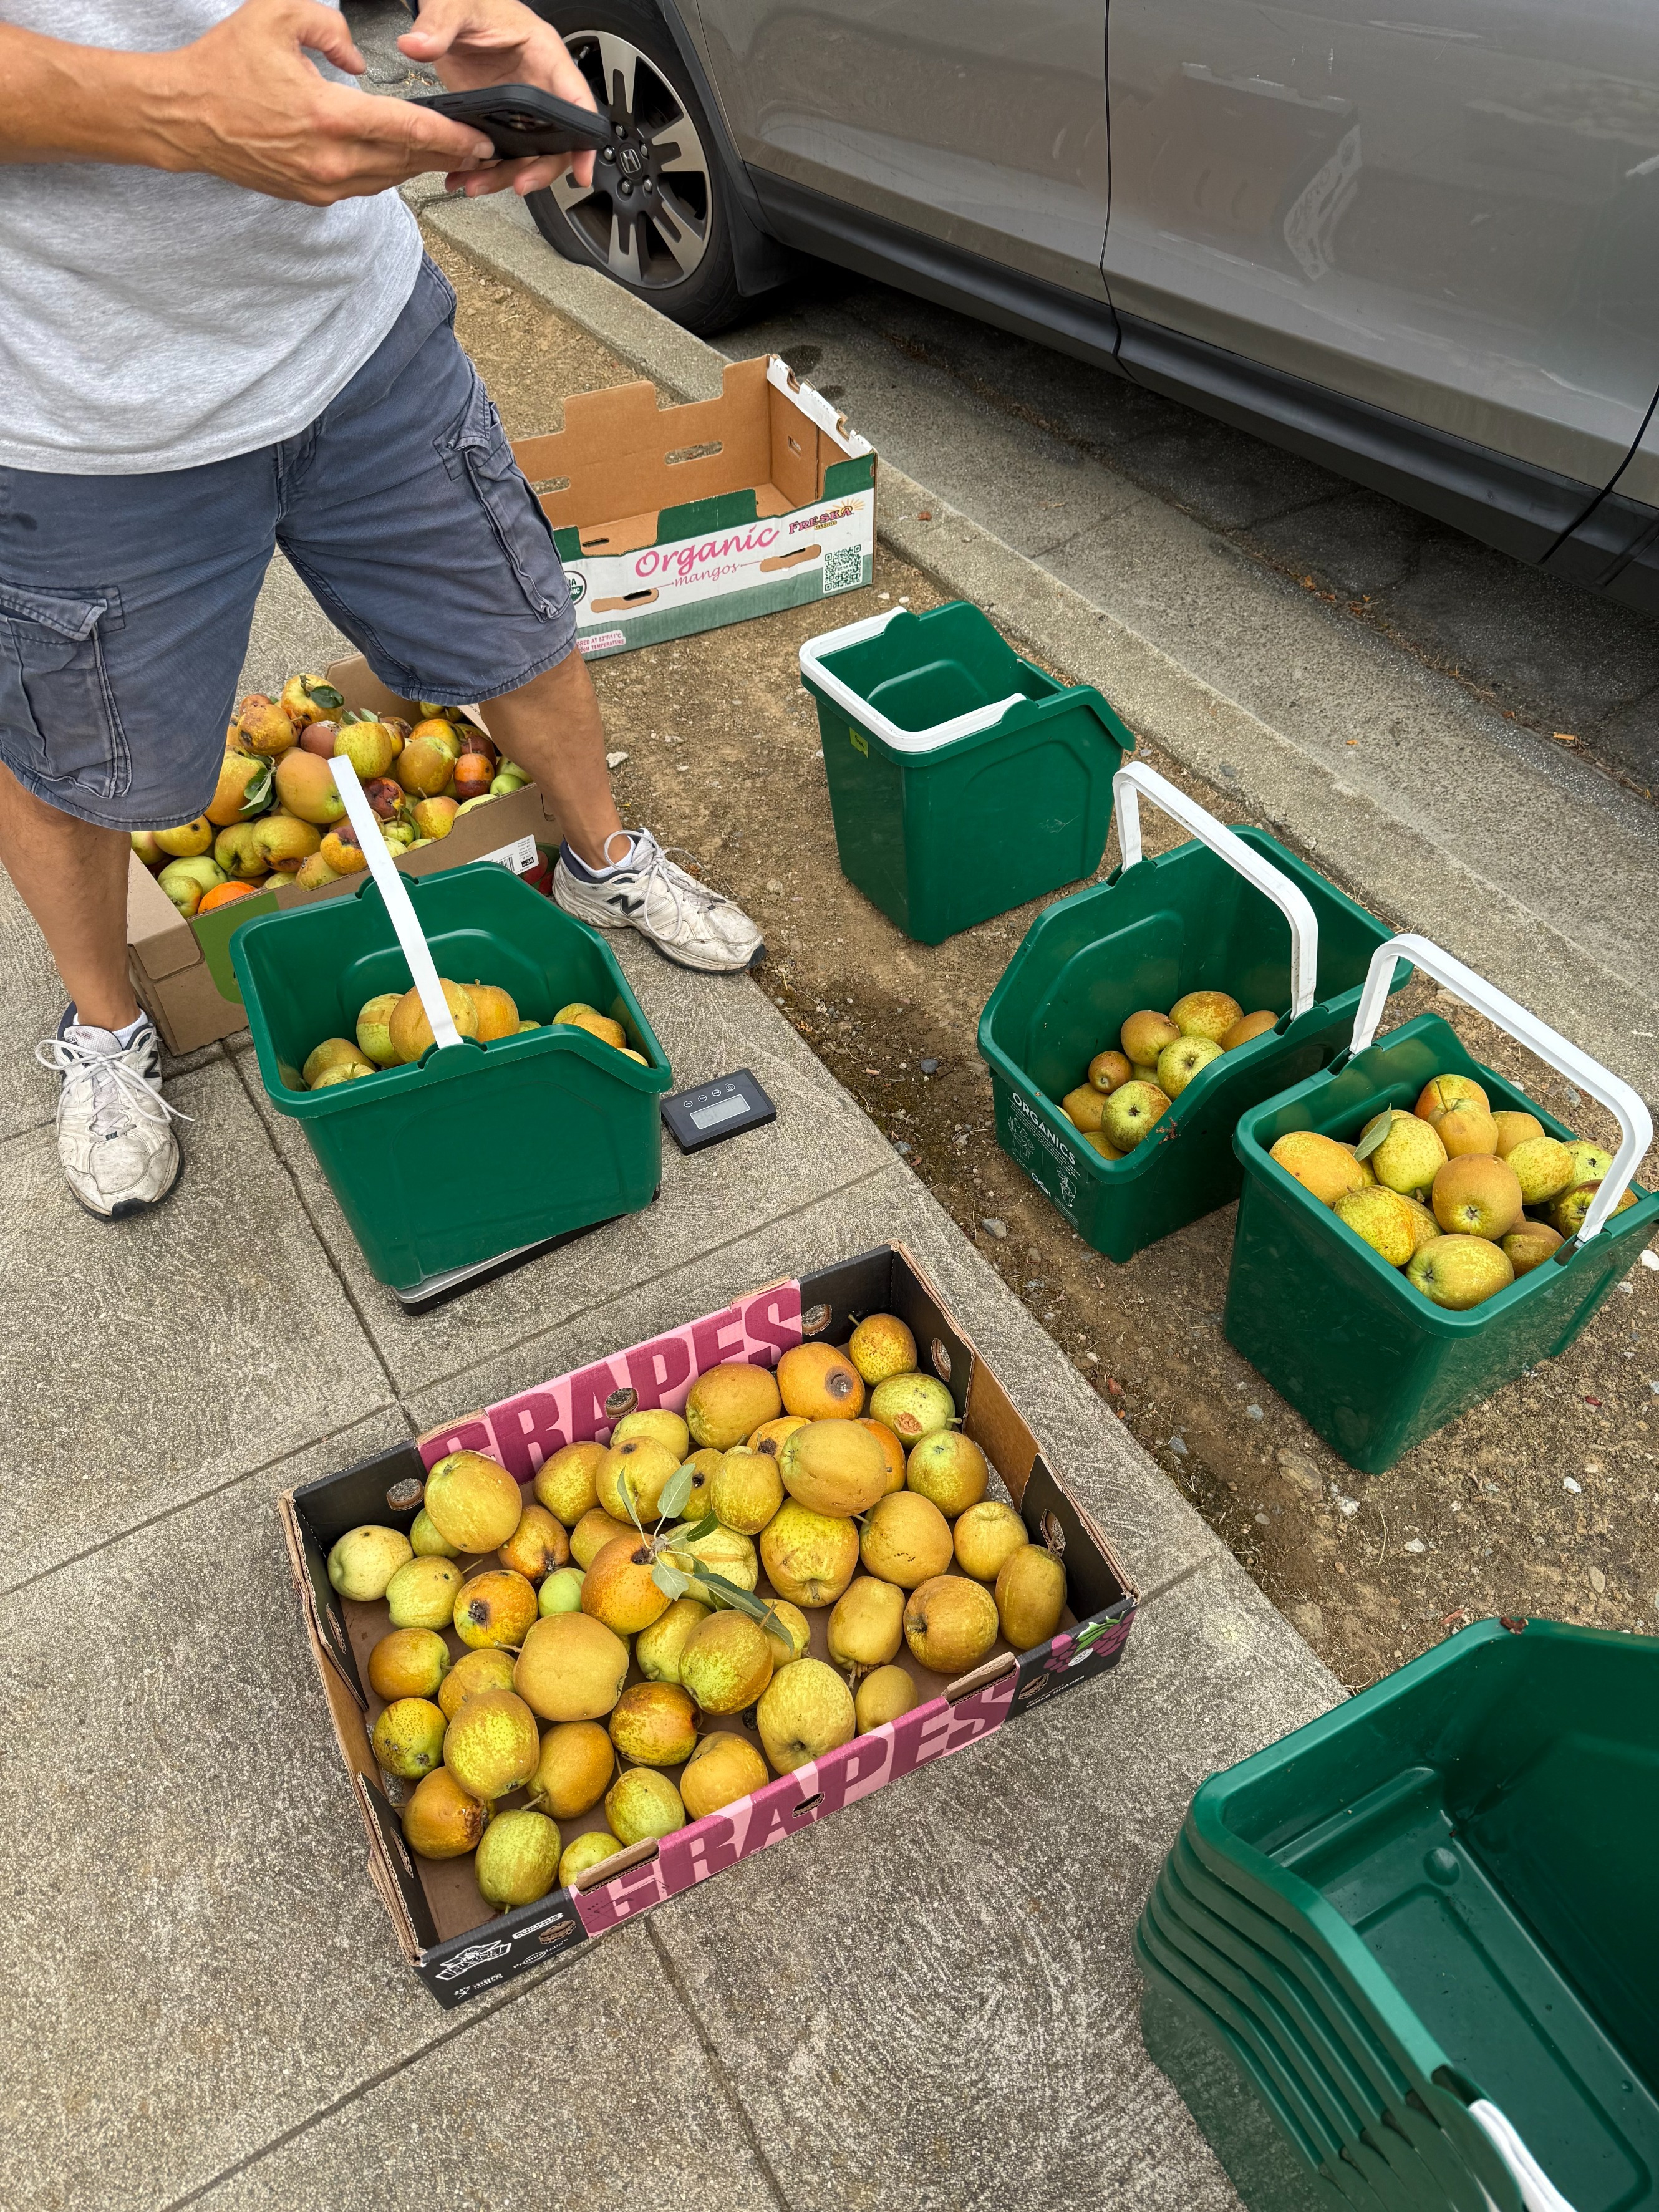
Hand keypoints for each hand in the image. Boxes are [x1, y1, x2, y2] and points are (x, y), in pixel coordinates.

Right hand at [138, 0, 495, 202]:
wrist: (184, 117)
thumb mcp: (277, 16)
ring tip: (448, 154)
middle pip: (406, 162)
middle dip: (446, 155)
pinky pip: (364, 186)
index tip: (480, 139)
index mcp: (328, 117)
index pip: (407, 131)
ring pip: (388, 179)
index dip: (451, 137)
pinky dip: (387, 173)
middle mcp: (330, 161)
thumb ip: (330, 28)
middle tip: (478, 148)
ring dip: (419, 167)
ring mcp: (321, 184)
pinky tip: (402, 161)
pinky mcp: (311, 197)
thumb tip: (359, 58)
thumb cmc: (226, 66)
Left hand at [399, 0, 599, 197]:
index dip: (585, 139)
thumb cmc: (471, 1)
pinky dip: (484, 169)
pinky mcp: (500, 119)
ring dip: (503, 175)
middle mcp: (538, 86)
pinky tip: (465, 175)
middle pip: (555, 141)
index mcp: (543, 55)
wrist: (453, 9)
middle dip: (537, 169)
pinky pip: (501, 152)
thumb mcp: (456, 6)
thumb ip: (439, 26)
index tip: (582, 169)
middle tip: (518, 185)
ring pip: (527, 154)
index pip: (577, 102)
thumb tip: (418, 45)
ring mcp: (520, 108)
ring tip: (474, 185)